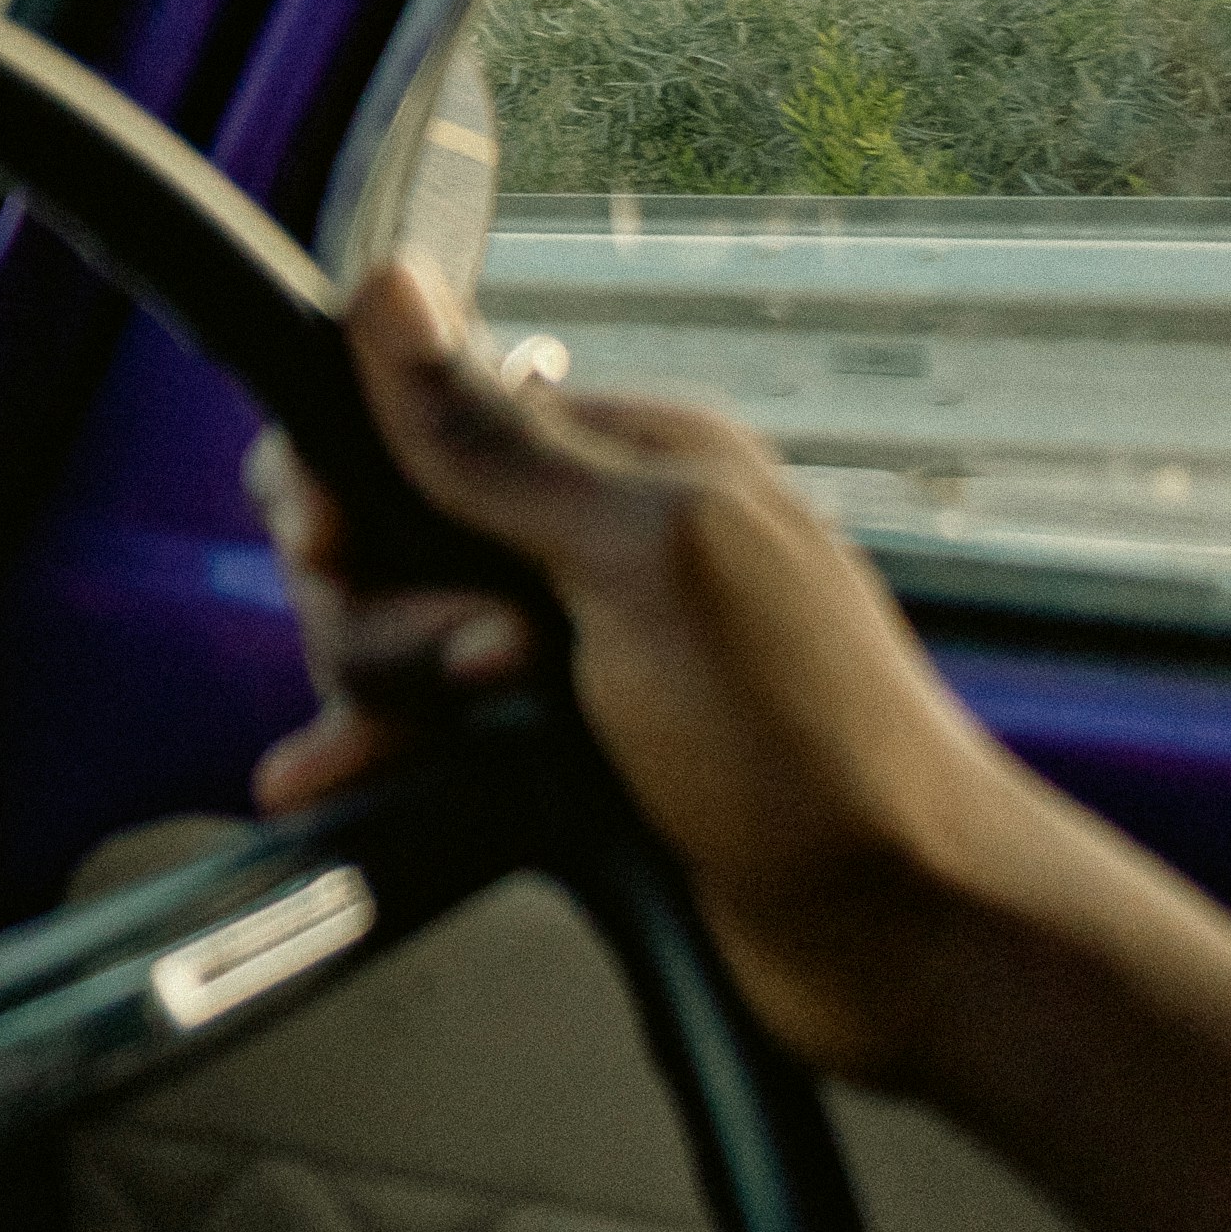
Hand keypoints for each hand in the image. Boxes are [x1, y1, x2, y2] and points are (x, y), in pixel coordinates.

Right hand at [245, 261, 1059, 1086]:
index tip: (332, 542)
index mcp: (627, 463)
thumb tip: (389, 292)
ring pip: (392, 643)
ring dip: (396, 693)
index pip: (415, 417)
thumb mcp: (648, 564)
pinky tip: (325, 778)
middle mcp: (590, 547)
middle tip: (483, 666)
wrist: (906, 939)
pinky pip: (418, 734)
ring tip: (490, 737)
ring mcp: (574, 655)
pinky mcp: (555, 756)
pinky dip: (370, 753)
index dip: (346, 477)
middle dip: (384, 610)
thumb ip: (500, 442)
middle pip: (384, 539)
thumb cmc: (815, 746)